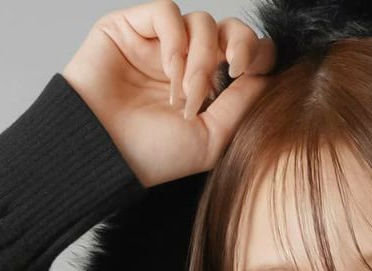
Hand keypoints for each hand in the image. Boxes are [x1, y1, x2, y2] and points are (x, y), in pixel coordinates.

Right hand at [61, 1, 276, 187]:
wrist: (103, 154)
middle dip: (237, 47)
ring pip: (200, 23)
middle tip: (233, 72)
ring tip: (185, 96)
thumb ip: (242, 104)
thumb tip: (267, 72)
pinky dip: (175, 42)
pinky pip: (168, 13)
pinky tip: (168, 73)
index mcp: (205, 87)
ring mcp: (157, 44)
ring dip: (201, 59)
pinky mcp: (131, 27)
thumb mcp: (210, 138)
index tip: (253, 71)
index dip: (256, 52)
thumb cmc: (151, 156)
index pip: (242, 52)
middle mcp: (184, 62)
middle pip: (228, 29)